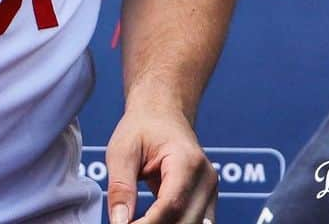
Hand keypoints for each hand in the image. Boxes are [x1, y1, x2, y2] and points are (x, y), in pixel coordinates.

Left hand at [105, 105, 216, 222]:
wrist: (162, 114)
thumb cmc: (142, 127)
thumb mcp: (121, 150)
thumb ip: (120, 187)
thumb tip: (118, 222)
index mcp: (187, 161)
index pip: (171, 205)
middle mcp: (206, 179)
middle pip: (185, 221)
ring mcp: (210, 192)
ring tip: (136, 221)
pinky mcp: (207, 202)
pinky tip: (149, 222)